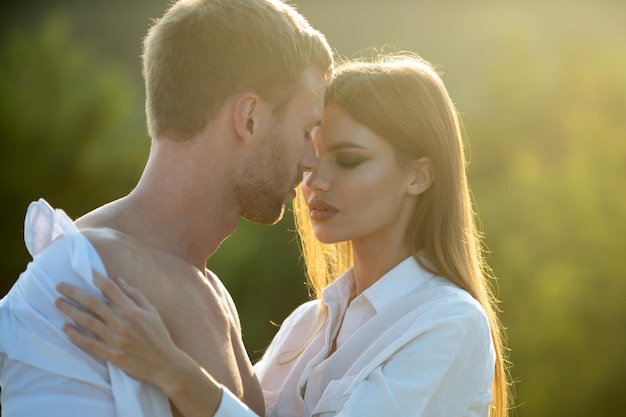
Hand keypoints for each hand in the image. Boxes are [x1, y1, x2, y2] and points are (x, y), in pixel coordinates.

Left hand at [55, 272, 185, 386]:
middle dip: (74, 292)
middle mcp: (122, 323)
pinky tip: (65, 327)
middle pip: (92, 303)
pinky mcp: (111, 354)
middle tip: (59, 285)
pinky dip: (75, 335)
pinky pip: (88, 343)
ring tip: (57, 302)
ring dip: (69, 311)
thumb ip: (135, 295)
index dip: (96, 278)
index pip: (110, 289)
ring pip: (86, 321)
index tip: (85, 272)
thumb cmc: (159, 336)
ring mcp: (115, 339)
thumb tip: (118, 280)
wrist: (165, 364)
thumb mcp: (152, 311)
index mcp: (133, 310)